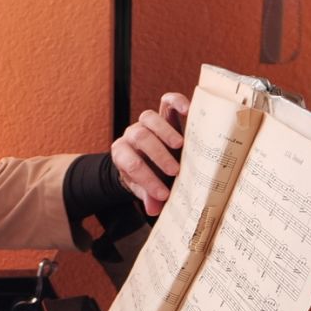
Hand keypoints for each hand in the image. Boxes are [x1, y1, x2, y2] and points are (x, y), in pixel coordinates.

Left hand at [112, 91, 187, 215]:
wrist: (151, 159)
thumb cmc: (149, 175)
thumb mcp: (146, 187)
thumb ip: (148, 196)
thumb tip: (154, 209)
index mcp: (122, 153)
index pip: (130, 163)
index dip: (147, 179)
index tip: (163, 194)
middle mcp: (132, 134)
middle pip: (139, 137)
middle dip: (157, 155)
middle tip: (175, 171)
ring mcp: (147, 121)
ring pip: (149, 117)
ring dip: (165, 131)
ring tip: (181, 145)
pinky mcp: (164, 112)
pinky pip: (166, 101)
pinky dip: (176, 102)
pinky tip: (189, 110)